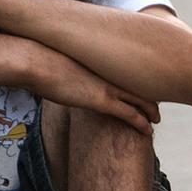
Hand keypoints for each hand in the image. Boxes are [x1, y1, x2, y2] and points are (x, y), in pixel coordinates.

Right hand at [36, 46, 159, 134]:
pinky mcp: (102, 100)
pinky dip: (142, 122)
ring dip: (151, 112)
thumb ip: (68, 68)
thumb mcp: (59, 62)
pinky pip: (130, 114)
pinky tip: (149, 129)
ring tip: (156, 120)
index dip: (137, 83)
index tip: (143, 91)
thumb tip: (62, 73)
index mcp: (101, 63)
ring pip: (140, 100)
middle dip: (150, 97)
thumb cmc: (40, 61)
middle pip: (140, 85)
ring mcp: (107, 86)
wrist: (34, 60)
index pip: (127, 73)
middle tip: (156, 107)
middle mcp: (109, 73)